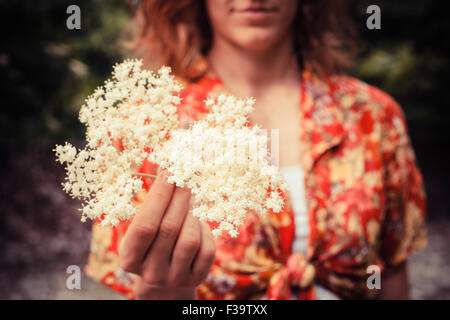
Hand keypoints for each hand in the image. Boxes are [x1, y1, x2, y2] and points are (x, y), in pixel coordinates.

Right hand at [118, 170, 215, 298]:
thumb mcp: (143, 228)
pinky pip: (206, 250)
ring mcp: (174, 278)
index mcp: (129, 258)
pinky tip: (198, 223)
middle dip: (179, 197)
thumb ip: (152, 206)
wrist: (164, 278)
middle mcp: (150, 273)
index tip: (169, 170)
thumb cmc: (151, 242)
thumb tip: (168, 167)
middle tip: (186, 176)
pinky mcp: (196, 279)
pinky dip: (204, 231)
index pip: (145, 224)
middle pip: (169, 228)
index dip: (159, 195)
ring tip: (190, 203)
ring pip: (189, 239)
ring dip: (192, 215)